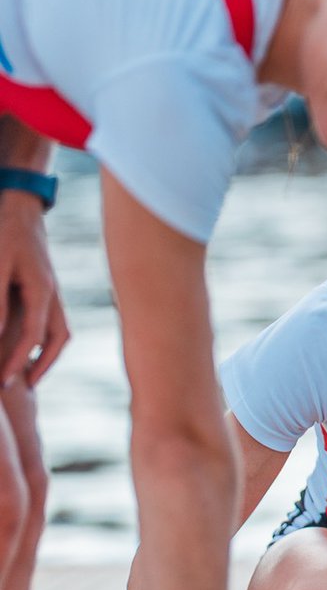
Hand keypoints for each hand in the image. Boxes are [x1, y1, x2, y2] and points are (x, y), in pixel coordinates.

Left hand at [0, 189, 69, 385]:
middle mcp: (53, 294)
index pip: (36, 337)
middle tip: (22, 386)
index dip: (19, 361)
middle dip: (41, 366)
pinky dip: (43, 339)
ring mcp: (52, 291)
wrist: (20, 204)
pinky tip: (27, 346)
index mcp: (43, 290)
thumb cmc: (5, 231)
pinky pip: (51, 321)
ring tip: (28, 373)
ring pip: (59, 332)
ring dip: (46, 355)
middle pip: (57, 340)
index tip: (4, 381)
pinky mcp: (45, 287)